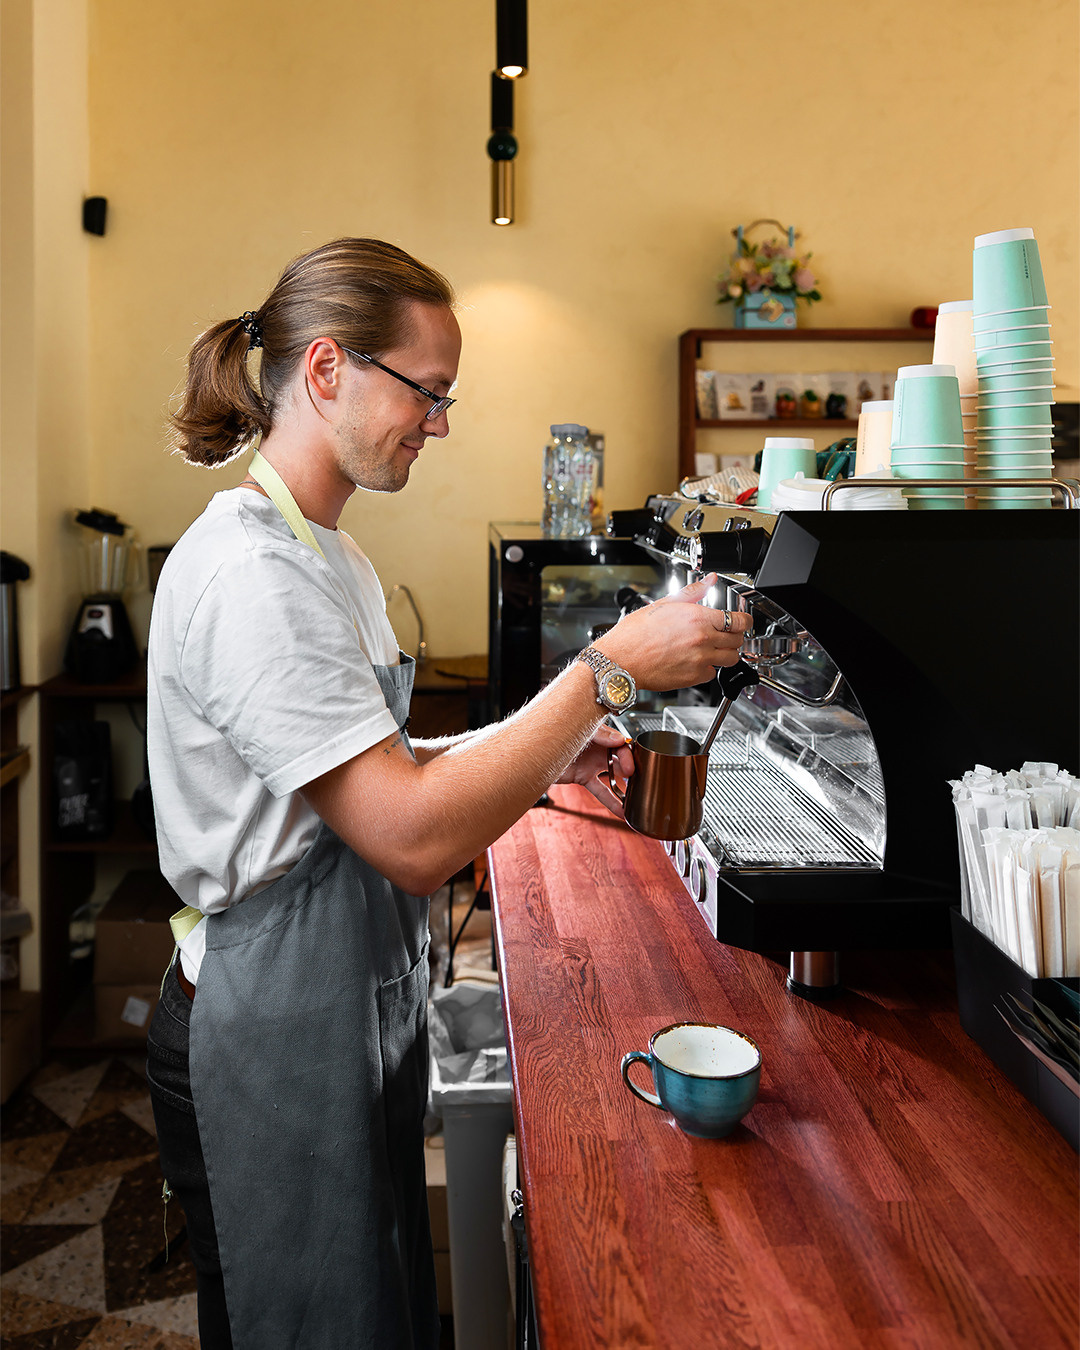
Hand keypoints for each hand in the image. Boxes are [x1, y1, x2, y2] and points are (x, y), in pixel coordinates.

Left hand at [555, 723, 633, 815]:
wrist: (535, 752)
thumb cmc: (556, 734)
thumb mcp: (579, 730)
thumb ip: (599, 734)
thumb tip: (619, 739)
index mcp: (600, 735)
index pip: (621, 745)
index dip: (628, 756)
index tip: (630, 767)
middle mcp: (599, 749)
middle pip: (621, 760)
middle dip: (631, 770)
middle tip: (636, 781)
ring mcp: (592, 764)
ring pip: (614, 777)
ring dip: (626, 788)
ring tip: (637, 798)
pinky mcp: (584, 778)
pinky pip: (601, 791)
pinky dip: (611, 802)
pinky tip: (621, 812)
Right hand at [595, 574, 752, 690]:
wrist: (620, 661)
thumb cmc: (634, 635)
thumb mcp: (663, 604)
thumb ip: (692, 592)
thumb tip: (709, 580)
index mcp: (697, 617)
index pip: (738, 620)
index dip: (744, 621)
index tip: (743, 622)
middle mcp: (703, 639)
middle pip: (738, 640)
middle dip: (735, 637)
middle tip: (725, 636)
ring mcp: (700, 660)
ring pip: (731, 659)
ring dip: (726, 654)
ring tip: (713, 649)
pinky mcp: (694, 677)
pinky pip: (712, 674)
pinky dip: (708, 669)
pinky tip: (694, 661)